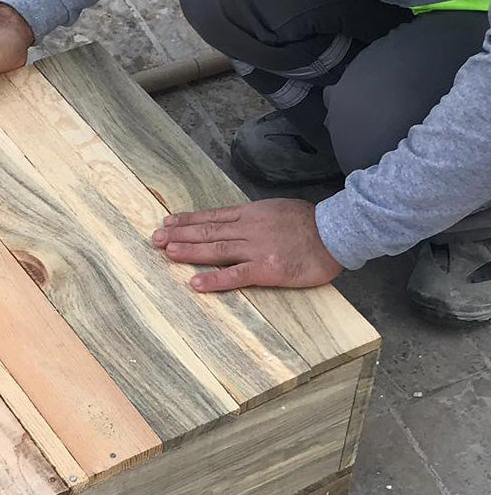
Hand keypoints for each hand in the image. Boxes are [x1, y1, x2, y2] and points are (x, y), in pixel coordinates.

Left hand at [151, 198, 342, 291]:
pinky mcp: (267, 268)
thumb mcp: (278, 211)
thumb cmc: (311, 224)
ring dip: (189, 251)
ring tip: (167, 253)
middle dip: (179, 235)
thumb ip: (255, 218)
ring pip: (216, 249)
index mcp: (252, 214)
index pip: (213, 216)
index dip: (188, 220)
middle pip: (208, 231)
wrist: (339, 233)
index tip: (167, 222)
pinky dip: (214, 279)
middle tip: (155, 239)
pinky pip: (236, 275)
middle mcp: (250, 228)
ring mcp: (257, 248)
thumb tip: (235, 222)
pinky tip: (195, 283)